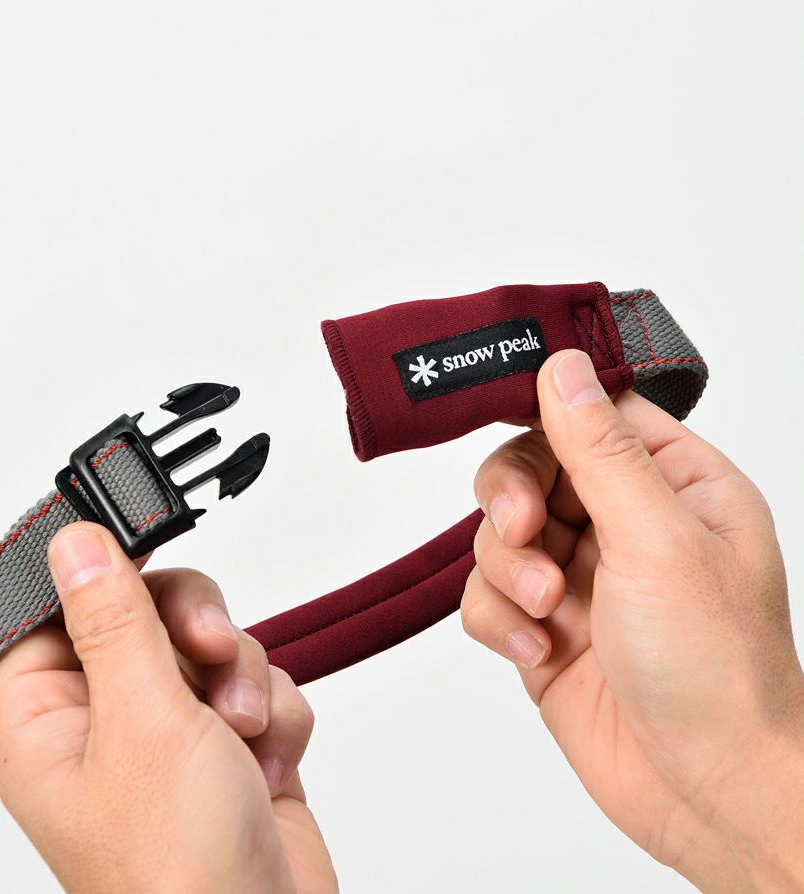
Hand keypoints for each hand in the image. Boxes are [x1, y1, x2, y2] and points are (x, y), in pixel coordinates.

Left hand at [0, 522, 336, 893]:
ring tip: (242, 737)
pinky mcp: (234, 744)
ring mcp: (177, 733)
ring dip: (244, 680)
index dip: (102, 576)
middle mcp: (112, 723)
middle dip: (197, 629)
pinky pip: (260, 682)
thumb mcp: (143, 722)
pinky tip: (267, 764)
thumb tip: (75, 544)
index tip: (146, 549)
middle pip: (150, 614)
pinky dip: (275, 713)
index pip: (57, 613)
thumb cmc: (178, 871)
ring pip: (216, 645)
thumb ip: (115, 622)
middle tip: (211, 653)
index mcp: (53, 722)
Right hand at [462, 350, 803, 891]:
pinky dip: (498, 617)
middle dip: (514, 500)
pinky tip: (536, 649)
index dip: (544, 413)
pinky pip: (487, 594)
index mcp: (676, 486)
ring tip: (544, 609)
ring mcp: (580, 576)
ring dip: (508, 568)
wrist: (703, 792)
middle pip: (531, 469)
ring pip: (499, 533)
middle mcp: (625, 524)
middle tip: (524, 529)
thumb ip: (600, 451)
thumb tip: (562, 369)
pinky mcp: (544, 625)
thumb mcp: (658, 540)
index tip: (505, 423)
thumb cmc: (718, 671)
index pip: (593, 415)